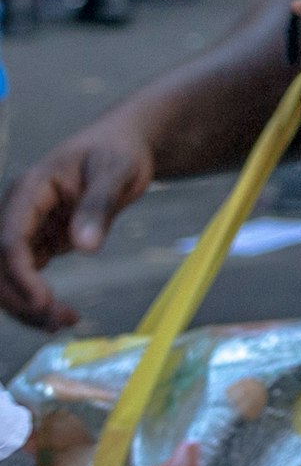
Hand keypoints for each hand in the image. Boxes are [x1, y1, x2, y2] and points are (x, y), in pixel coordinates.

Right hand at [0, 118, 158, 330]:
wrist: (123, 143)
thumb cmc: (118, 151)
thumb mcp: (116, 171)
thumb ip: (98, 206)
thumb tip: (85, 247)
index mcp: (29, 190)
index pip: (9, 239)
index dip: (20, 273)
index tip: (43, 301)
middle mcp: (18, 211)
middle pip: (0, 265)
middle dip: (21, 297)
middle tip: (59, 320)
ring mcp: (24, 228)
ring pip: (6, 276)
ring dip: (25, 305)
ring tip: (63, 322)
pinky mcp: (37, 241)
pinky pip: (25, 276)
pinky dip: (35, 299)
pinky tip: (59, 316)